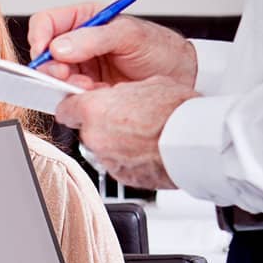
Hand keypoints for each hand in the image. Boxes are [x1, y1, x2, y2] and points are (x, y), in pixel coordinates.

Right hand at [27, 3, 196, 88]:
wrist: (181, 76)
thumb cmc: (161, 49)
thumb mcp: (130, 35)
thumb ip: (94, 38)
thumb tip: (59, 47)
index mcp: (86, 19)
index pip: (48, 22)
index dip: (40, 36)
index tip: (44, 52)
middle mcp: (79, 42)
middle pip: (46, 54)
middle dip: (53, 67)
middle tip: (64, 75)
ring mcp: (82, 66)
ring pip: (56, 77)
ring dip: (66, 84)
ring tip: (89, 86)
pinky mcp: (88, 88)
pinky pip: (70, 95)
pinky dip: (78, 97)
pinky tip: (96, 93)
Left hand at [55, 77, 193, 188]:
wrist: (196, 142)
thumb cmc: (176, 111)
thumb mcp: (147, 84)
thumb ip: (122, 93)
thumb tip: (121, 95)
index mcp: (94, 110)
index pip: (66, 109)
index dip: (76, 107)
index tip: (83, 106)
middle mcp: (95, 137)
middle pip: (86, 130)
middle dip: (101, 125)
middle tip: (126, 118)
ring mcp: (107, 160)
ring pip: (103, 148)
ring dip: (116, 142)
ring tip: (143, 134)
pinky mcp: (123, 177)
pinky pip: (119, 164)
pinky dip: (129, 159)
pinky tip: (149, 150)